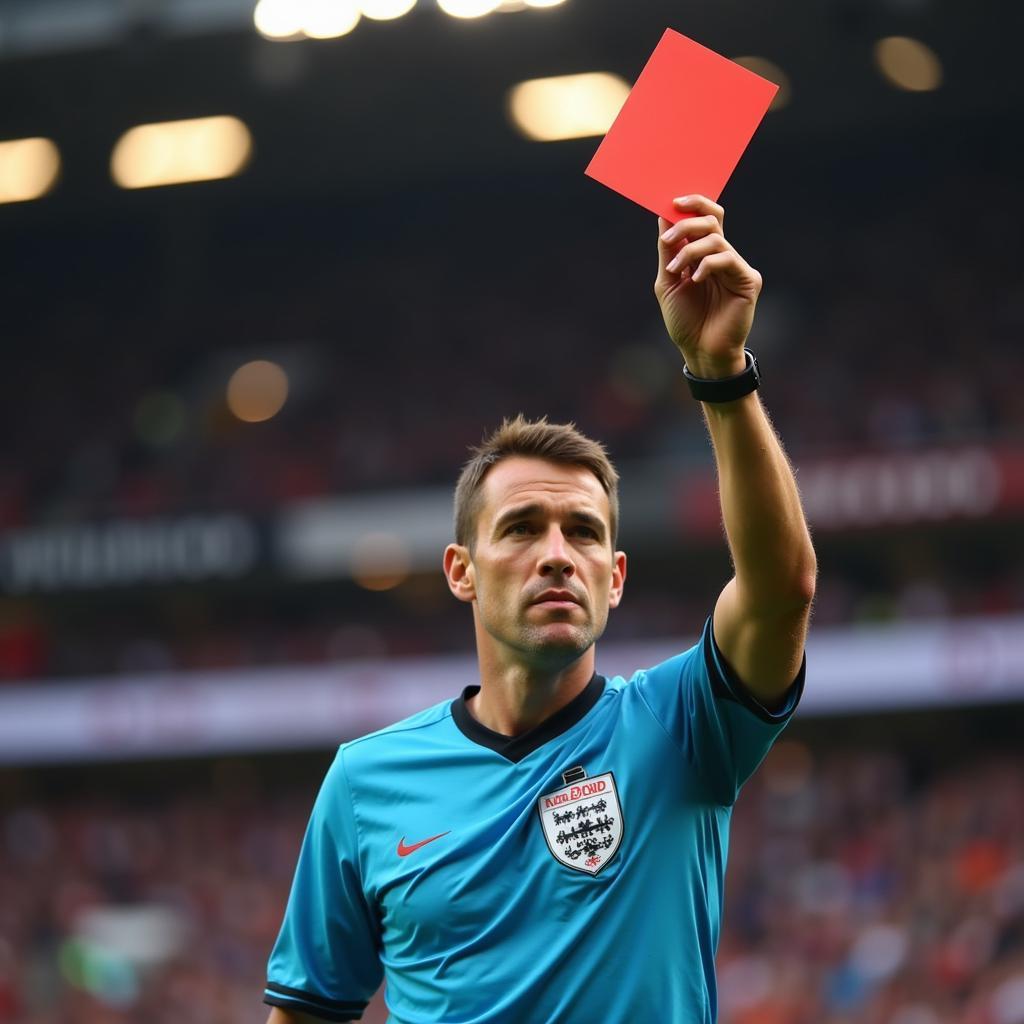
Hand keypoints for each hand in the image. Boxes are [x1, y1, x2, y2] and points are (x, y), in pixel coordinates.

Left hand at [655, 195, 761, 378]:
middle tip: (667, 239)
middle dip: (686, 223)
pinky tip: (694, 280)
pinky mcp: (748, 280)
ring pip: (716, 238)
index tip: (671, 202)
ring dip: (690, 250)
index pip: (704, 217)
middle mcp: (722, 256)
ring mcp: (736, 267)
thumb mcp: (667, 283)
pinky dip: (706, 265)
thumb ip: (668, 252)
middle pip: (712, 219)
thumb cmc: (685, 322)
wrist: (700, 352)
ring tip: (675, 270)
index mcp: (704, 254)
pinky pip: (727, 258)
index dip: (691, 204)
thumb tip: (663, 216)